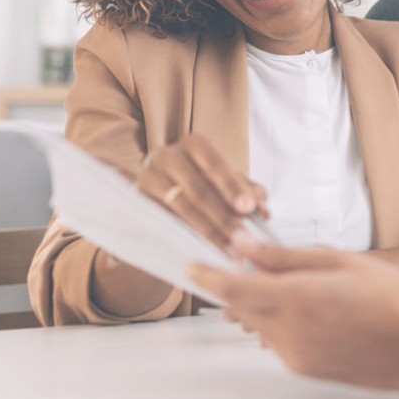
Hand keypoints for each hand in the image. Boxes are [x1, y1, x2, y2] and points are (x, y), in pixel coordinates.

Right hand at [136, 134, 266, 252]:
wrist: (163, 196)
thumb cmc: (203, 186)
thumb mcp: (226, 184)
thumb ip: (248, 193)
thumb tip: (264, 211)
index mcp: (194, 145)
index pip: (215, 164)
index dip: (233, 186)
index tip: (248, 209)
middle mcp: (166, 156)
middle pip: (198, 189)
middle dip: (223, 217)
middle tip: (242, 239)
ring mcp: (147, 178)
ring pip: (180, 207)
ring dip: (207, 232)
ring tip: (229, 252)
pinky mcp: (135, 201)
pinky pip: (161, 221)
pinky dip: (183, 237)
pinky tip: (201, 252)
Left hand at [190, 236, 398, 398]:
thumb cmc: (395, 299)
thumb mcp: (342, 262)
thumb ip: (286, 257)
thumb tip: (243, 245)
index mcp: (297, 299)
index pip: (231, 288)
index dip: (206, 275)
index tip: (190, 264)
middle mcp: (288, 332)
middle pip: (242, 307)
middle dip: (243, 286)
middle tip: (261, 264)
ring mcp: (295, 355)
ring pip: (260, 324)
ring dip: (268, 305)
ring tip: (310, 289)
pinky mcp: (305, 370)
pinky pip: (279, 341)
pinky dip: (286, 324)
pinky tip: (323, 313)